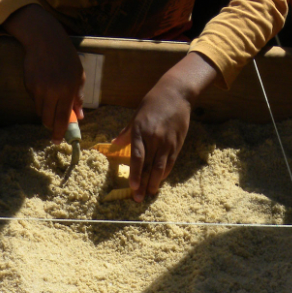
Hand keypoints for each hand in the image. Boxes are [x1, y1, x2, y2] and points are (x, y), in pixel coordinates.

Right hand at [6, 5, 84, 142]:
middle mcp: (51, 91)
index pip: (62, 118)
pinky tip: (44, 87)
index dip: (60, 132)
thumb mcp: (78, 77)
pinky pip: (34, 100)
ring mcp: (38, 88)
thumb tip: (79, 117)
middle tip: (55, 126)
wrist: (44, 40)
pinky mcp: (28, 84)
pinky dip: (39, 100)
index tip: (58, 141)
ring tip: (52, 100)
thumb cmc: (66, 58)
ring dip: (46, 112)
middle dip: (51, 126)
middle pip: (48, 119)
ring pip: (40, 111)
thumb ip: (78, 98)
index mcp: (67, 91)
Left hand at [111, 74, 193, 202]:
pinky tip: (159, 181)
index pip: (137, 157)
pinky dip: (164, 173)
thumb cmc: (153, 102)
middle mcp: (154, 139)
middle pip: (149, 166)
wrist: (176, 94)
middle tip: (139, 198)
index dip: (135, 173)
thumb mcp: (137, 115)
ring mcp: (167, 143)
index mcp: (141, 131)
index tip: (132, 186)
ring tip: (149, 193)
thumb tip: (114, 144)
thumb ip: (127, 132)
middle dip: (144, 183)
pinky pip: (170, 163)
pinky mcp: (177, 144)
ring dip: (155, 182)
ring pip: (161, 168)